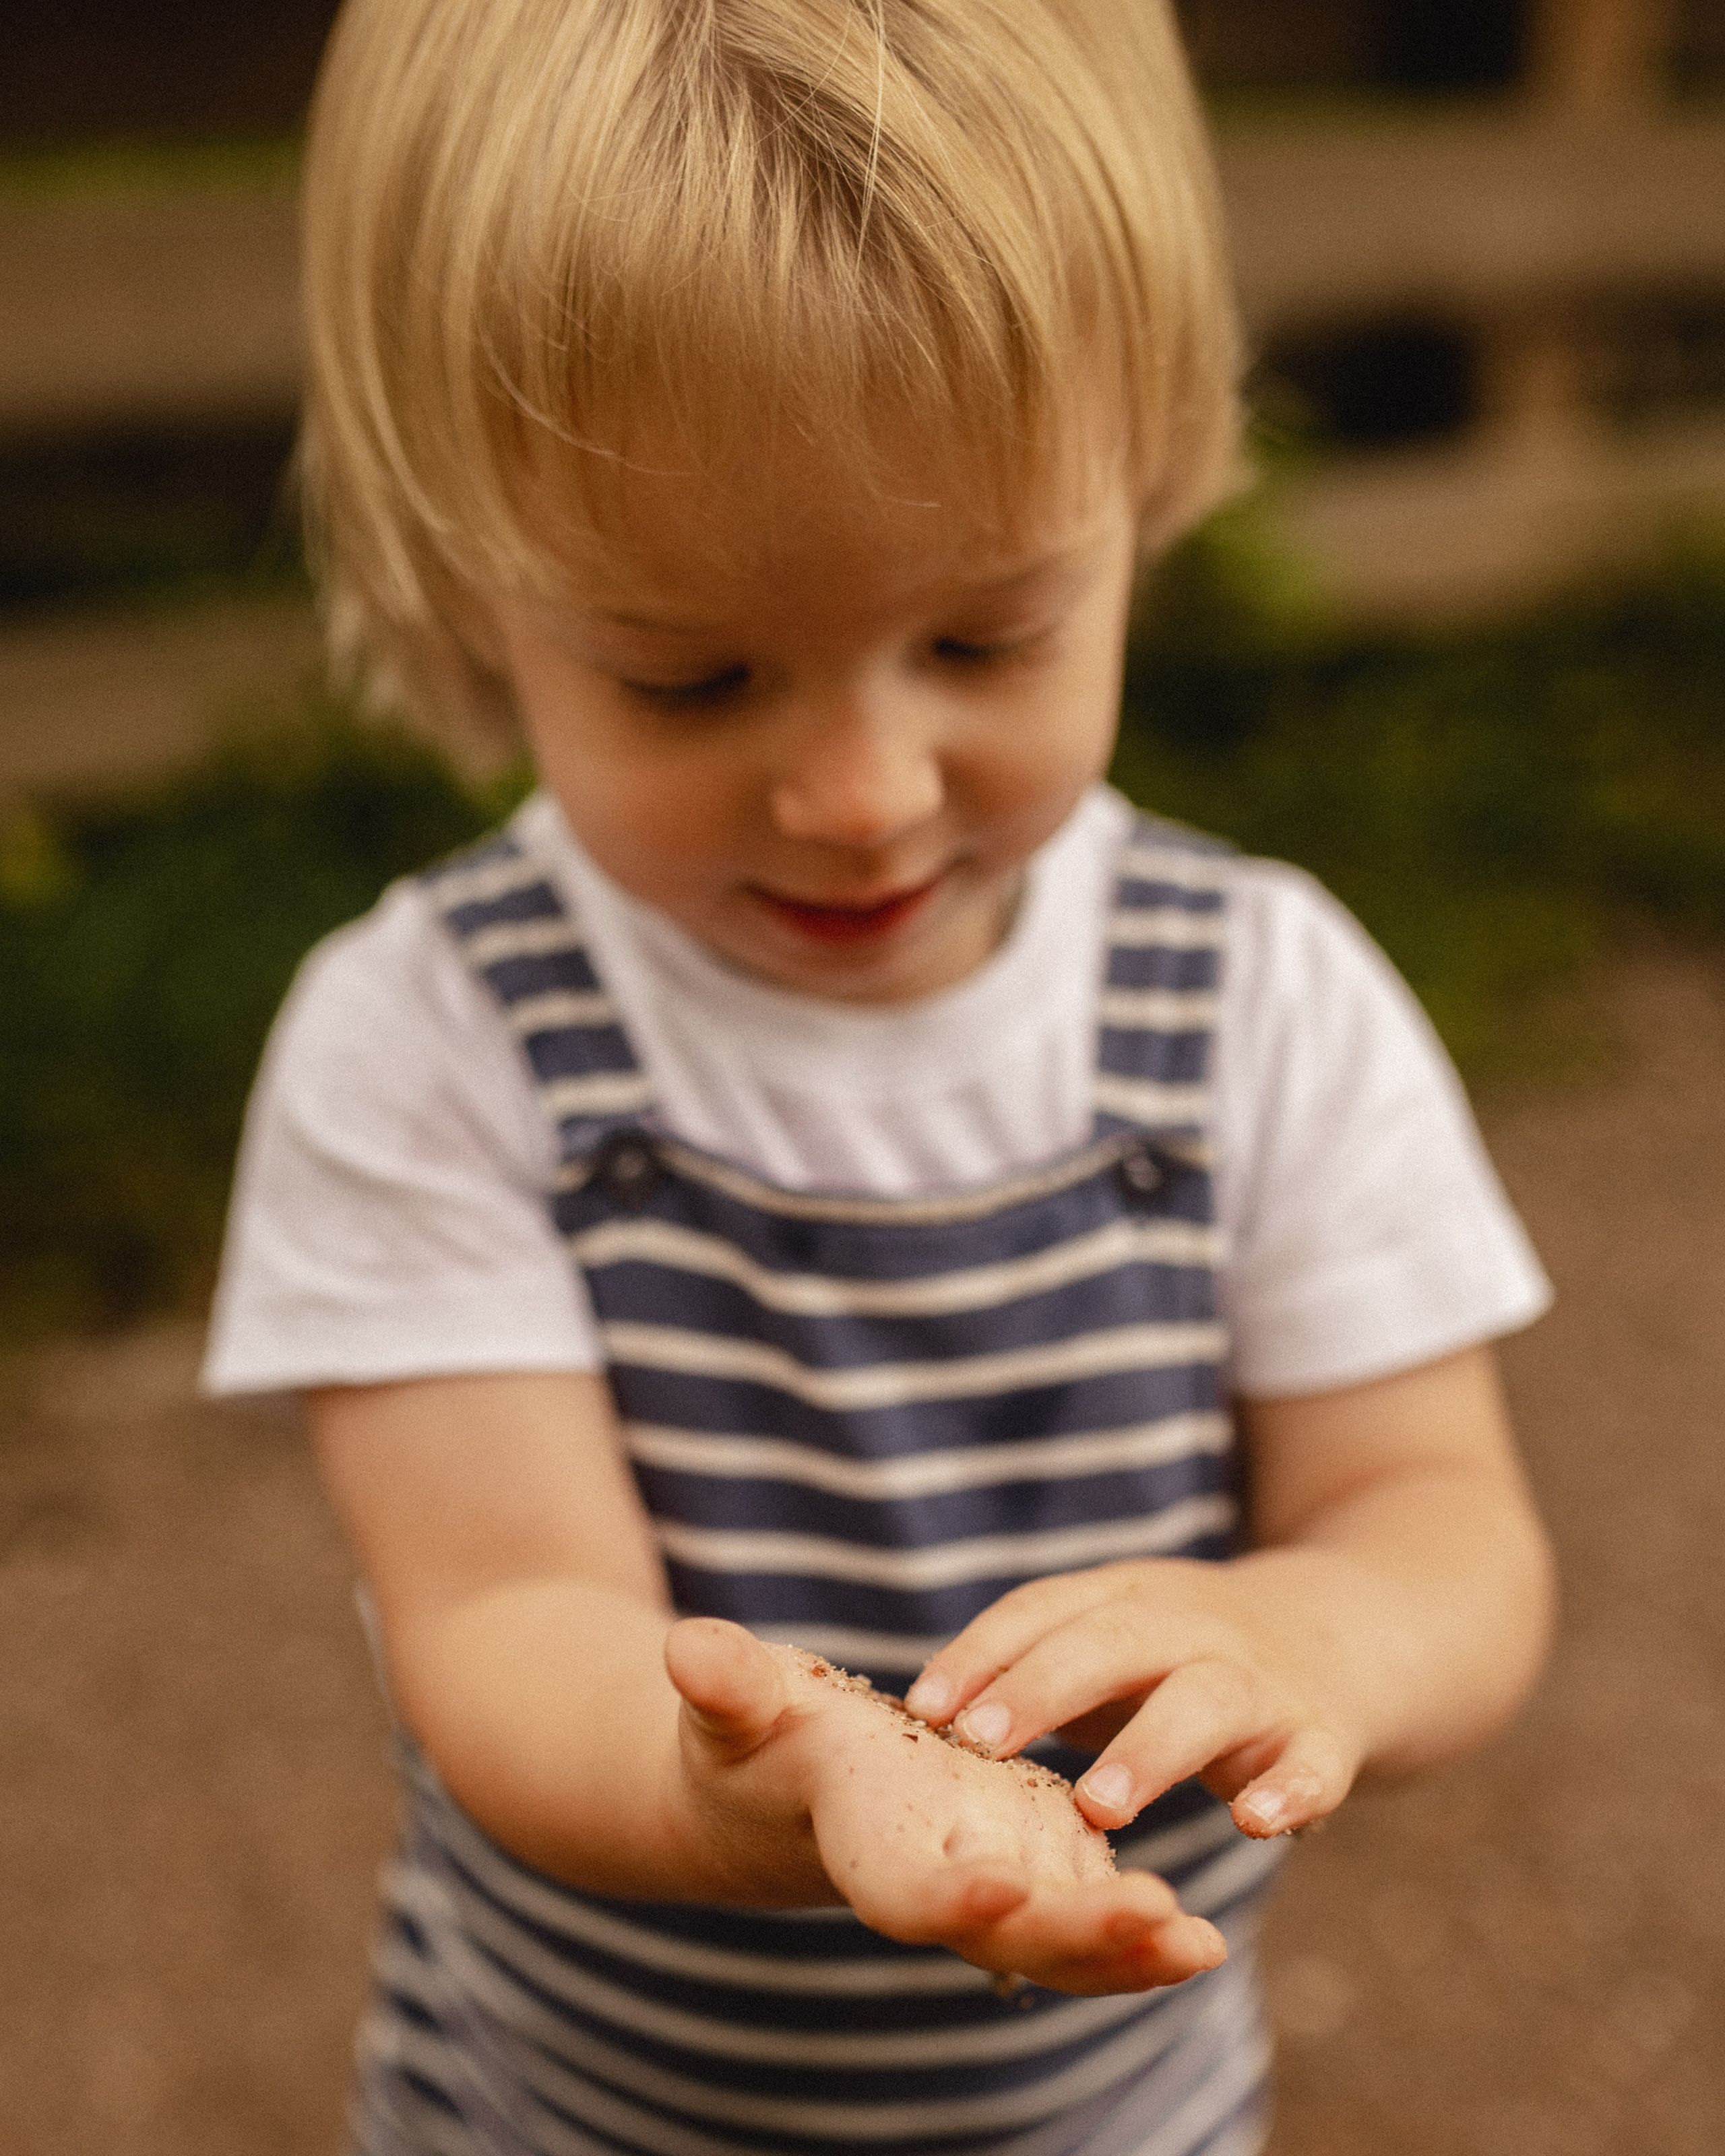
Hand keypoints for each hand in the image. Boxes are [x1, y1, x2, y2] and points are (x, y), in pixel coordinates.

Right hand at [665, 1618, 1226, 1994]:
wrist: (783, 1785)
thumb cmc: (753, 1738)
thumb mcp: (740, 1705)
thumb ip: (725, 1685)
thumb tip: (687, 1650)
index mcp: (863, 1843)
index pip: (905, 1890)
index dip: (950, 1895)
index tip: (1004, 1886)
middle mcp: (931, 1884)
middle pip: (1006, 1931)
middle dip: (1079, 1930)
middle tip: (1158, 1917)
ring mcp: (985, 1883)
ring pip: (1059, 1941)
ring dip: (1128, 1949)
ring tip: (1199, 1943)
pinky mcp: (1023, 1867)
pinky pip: (1085, 1918)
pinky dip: (1139, 1939)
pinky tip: (1200, 1942)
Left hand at [902, 1556, 1367, 1840]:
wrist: (1344, 1635)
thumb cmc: (1182, 1656)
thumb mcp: (1109, 1641)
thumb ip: (1032, 1669)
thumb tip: (917, 1719)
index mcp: (1127, 1598)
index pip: (1042, 1611)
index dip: (981, 1655)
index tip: (921, 1708)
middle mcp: (1191, 1626)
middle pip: (1113, 1642)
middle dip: (1042, 1688)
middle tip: (980, 1745)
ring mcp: (1262, 1679)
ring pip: (1205, 1700)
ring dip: (1150, 1748)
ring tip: (1098, 1805)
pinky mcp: (1323, 1736)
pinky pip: (1311, 1761)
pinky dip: (1289, 1790)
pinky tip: (1254, 1822)